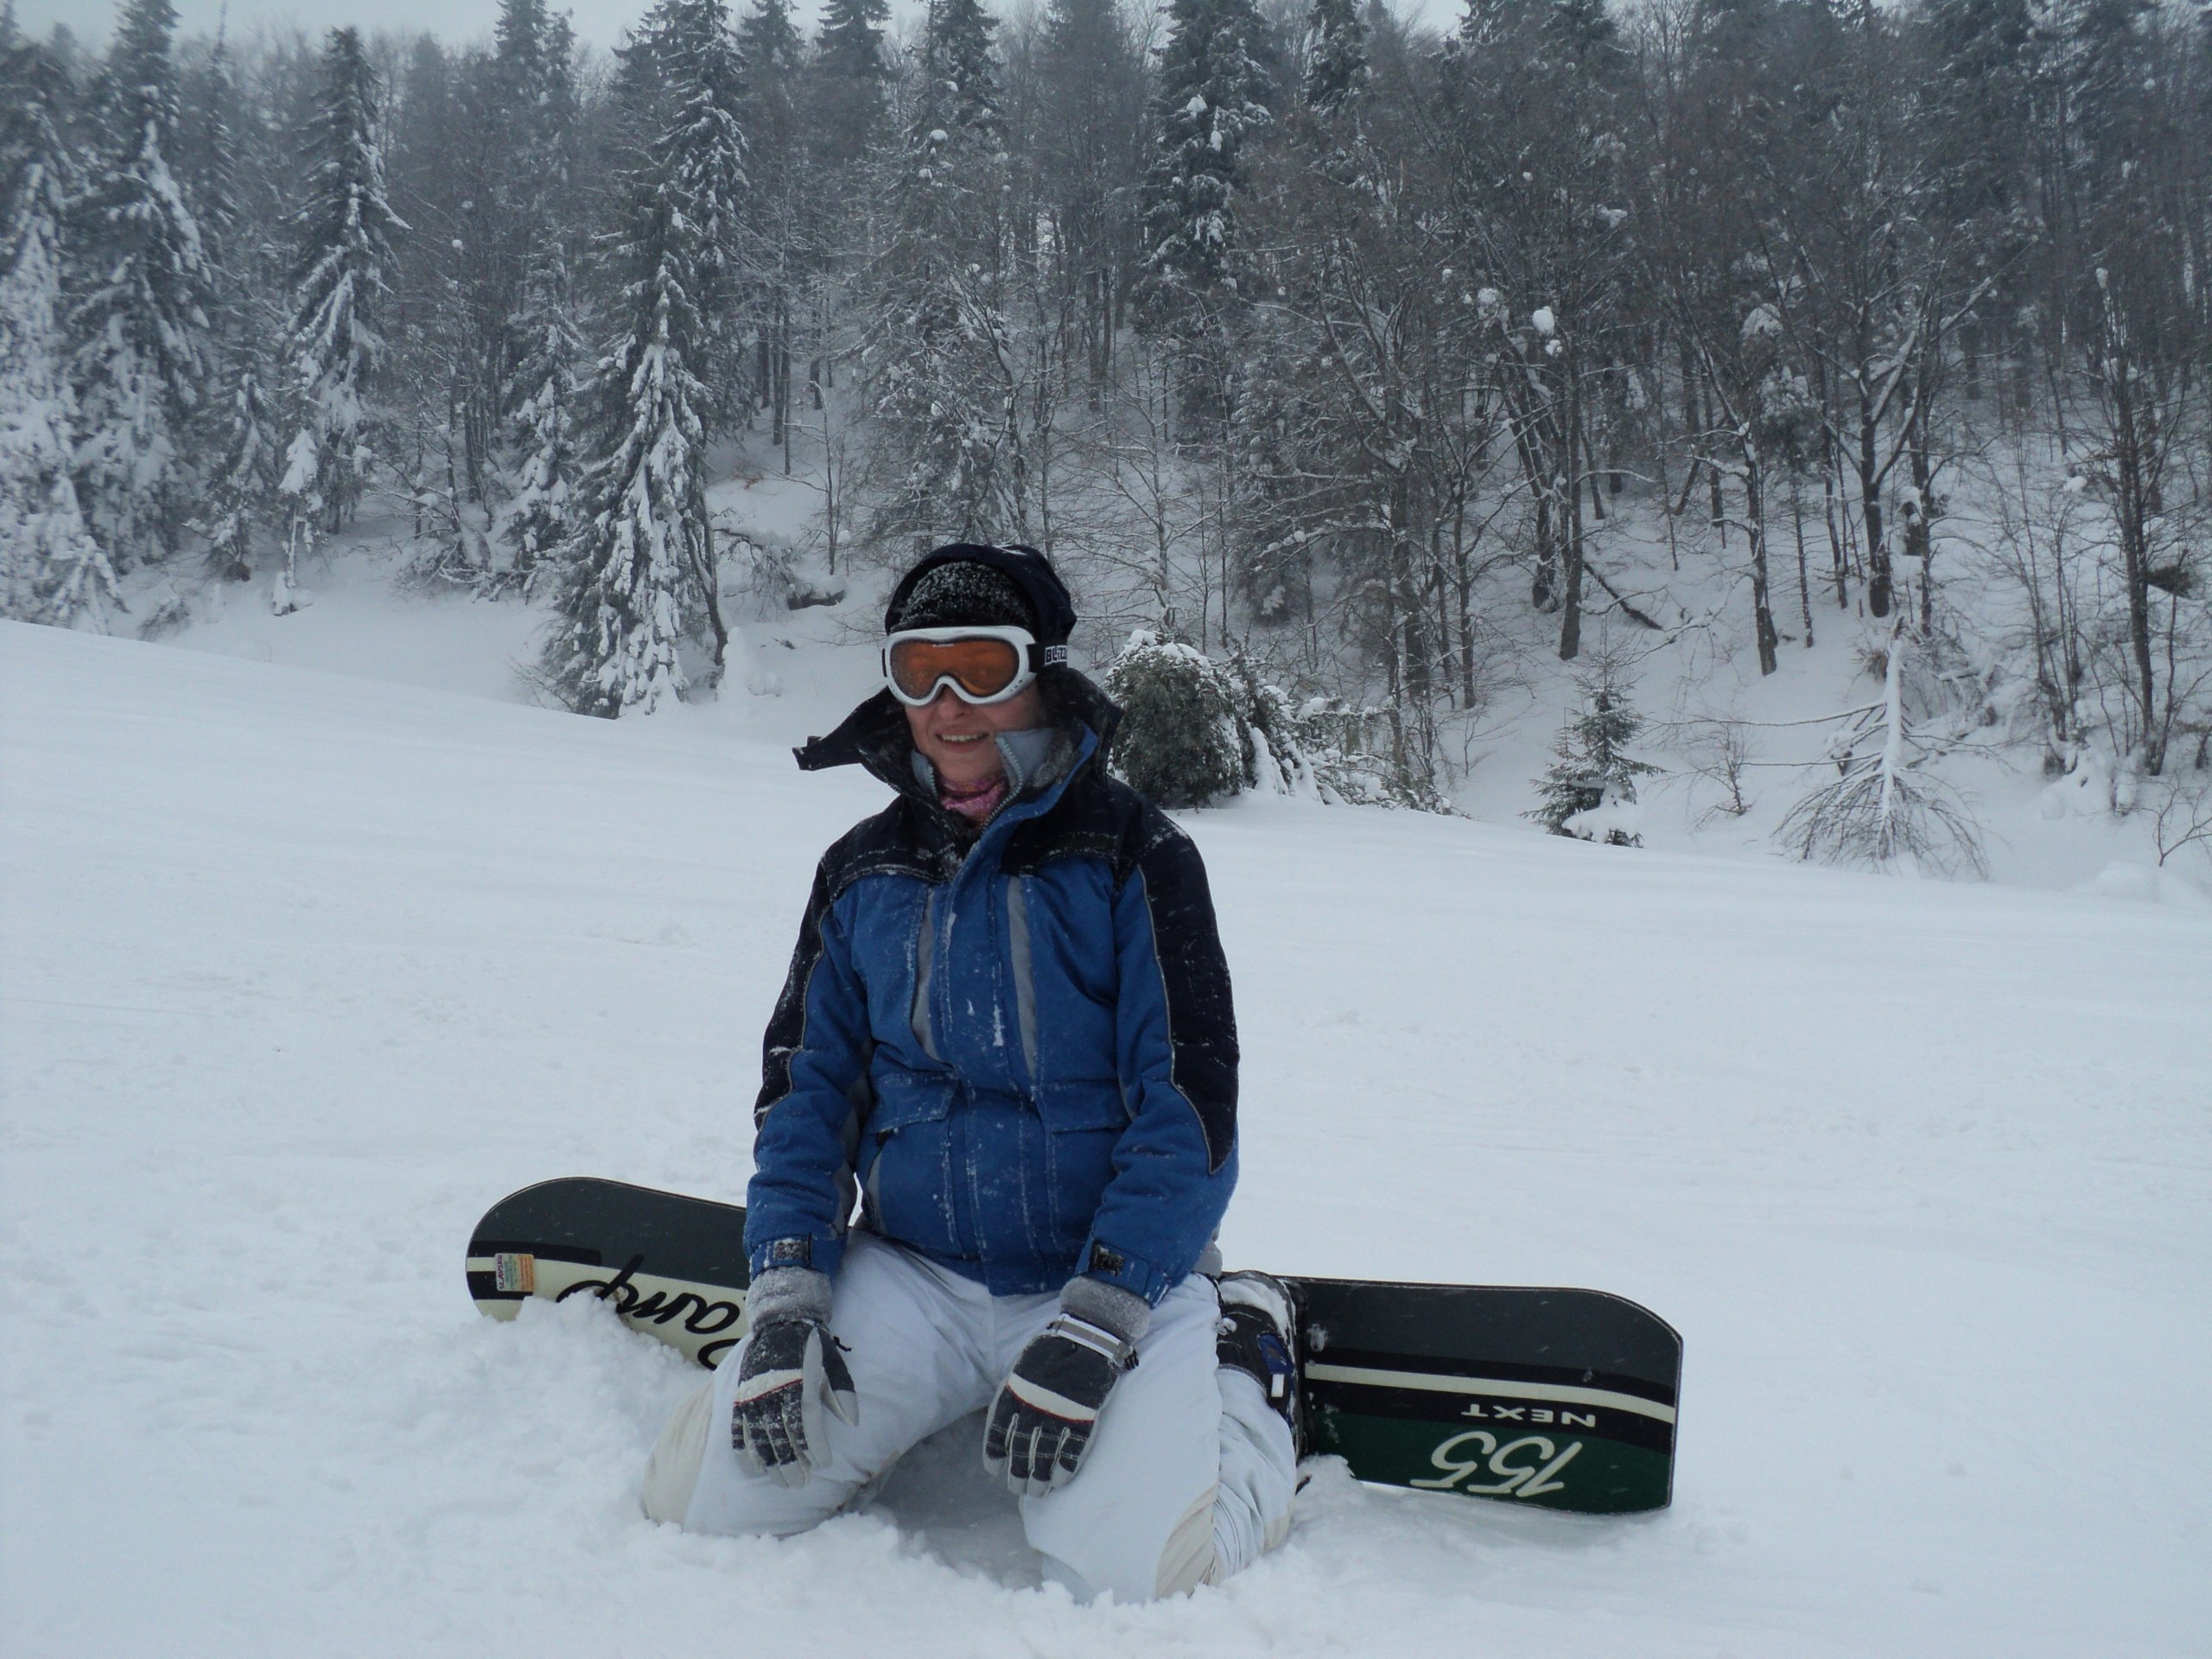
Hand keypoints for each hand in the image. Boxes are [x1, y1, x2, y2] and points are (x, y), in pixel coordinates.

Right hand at [729, 1269, 857, 1488]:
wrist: (781, 1321)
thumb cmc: (813, 1345)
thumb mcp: (834, 1363)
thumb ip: (843, 1392)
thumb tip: (852, 1423)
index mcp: (799, 1381)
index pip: (806, 1420)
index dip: (815, 1445)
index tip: (824, 1463)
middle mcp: (773, 1390)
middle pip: (780, 1434)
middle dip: (792, 1462)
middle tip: (801, 1484)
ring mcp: (753, 1394)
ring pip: (759, 1436)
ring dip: (770, 1463)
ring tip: (782, 1482)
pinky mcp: (740, 1396)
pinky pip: (738, 1428)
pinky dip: (744, 1450)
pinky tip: (754, 1468)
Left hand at [983, 1314, 1133, 1497]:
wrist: (1087, 1339)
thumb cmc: (1051, 1352)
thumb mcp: (1020, 1368)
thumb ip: (1012, 1395)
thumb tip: (1005, 1423)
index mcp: (1013, 1394)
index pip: (997, 1433)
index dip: (994, 1454)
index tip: (994, 1470)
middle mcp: (1032, 1409)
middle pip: (1021, 1452)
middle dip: (1017, 1474)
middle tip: (1017, 1488)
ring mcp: (1058, 1415)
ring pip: (1045, 1457)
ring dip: (1040, 1478)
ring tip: (1038, 1492)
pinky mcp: (1083, 1419)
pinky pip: (1072, 1452)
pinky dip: (1065, 1469)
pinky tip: (1060, 1481)